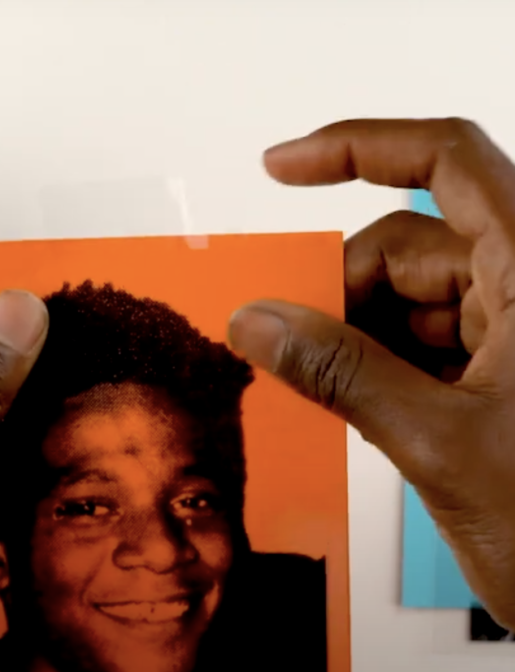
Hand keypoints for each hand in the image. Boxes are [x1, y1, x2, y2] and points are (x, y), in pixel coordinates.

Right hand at [229, 118, 514, 628]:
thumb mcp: (440, 444)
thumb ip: (341, 375)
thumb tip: (259, 323)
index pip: (445, 166)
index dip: (356, 149)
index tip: (280, 167)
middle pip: (406, 248)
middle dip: (335, 289)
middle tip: (279, 336)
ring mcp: (513, 333)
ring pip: (404, 302)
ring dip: (348, 337)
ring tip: (312, 384)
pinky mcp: (497, 375)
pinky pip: (414, 345)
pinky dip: (370, 366)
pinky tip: (346, 401)